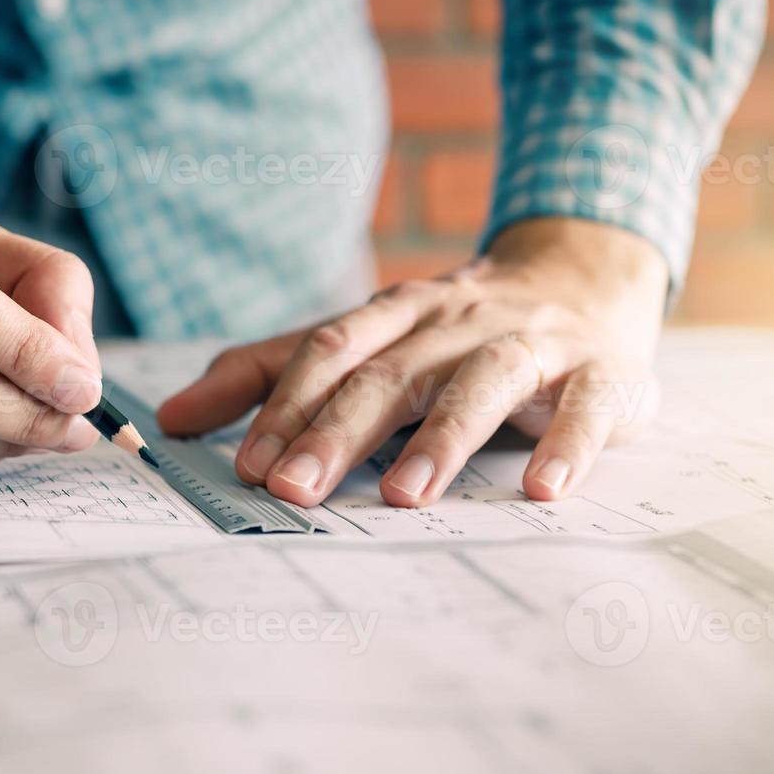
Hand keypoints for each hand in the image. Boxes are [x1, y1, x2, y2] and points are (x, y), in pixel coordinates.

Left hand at [158, 218, 667, 507]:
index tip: (246, 465)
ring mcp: (530, 342)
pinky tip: (545, 490)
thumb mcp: (361, 343)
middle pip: (391, 372)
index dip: (285, 406)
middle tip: (294, 489)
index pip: (329, 352)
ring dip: (442, 439)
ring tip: (405, 496)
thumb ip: (269, 376)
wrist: (583, 276)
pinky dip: (568, 444)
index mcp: (393, 316)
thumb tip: (172, 417)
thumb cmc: (452, 332)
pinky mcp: (601, 372)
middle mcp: (455, 322)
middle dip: (338, 431)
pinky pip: (586, 405)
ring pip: (481, 383)